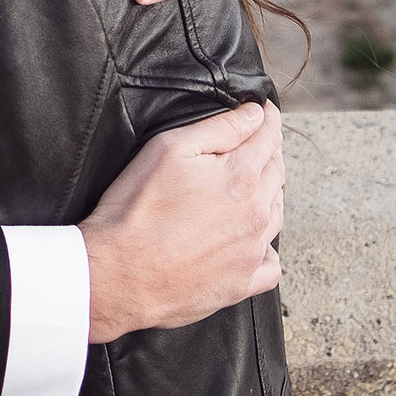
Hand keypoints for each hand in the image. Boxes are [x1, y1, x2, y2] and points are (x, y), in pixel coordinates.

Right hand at [80, 103, 284, 342]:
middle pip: (277, 173)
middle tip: (253, 145)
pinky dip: (266, 249)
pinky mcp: (241, 284)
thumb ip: (219, 128)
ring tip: (247, 189)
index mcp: (241, 177)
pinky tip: (249, 242)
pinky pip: (271, 264)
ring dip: (268, 195)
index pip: (268, 136)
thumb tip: (253, 115)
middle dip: (268, 153)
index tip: (263, 112)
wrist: (118, 275)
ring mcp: (251, 252)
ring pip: (277, 214)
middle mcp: (255, 214)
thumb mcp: (169, 149)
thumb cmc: (136, 211)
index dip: (266, 118)